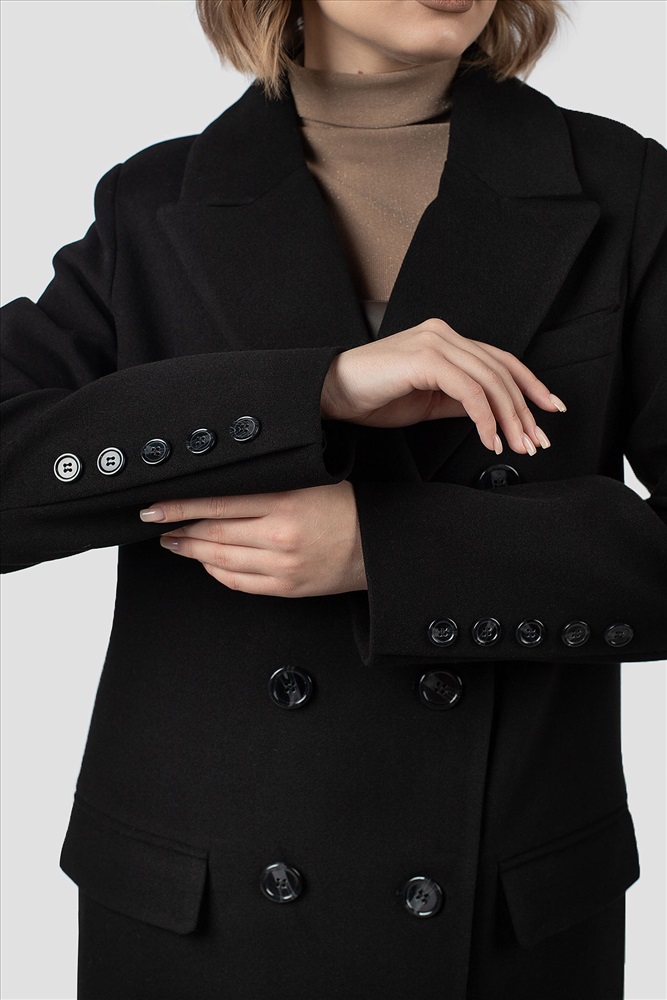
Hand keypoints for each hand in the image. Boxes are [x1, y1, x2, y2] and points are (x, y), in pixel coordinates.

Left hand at [143, 481, 366, 597]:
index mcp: (284, 502)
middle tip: (156, 523)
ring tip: (173, 542)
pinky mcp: (284, 587)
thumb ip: (266, 484)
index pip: (217, 502)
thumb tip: (218, 486)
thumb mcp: (307, 482)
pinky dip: (215, 571)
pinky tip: (204, 561)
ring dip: (190, 550)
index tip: (155, 506)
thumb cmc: (343, 508)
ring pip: (220, 558)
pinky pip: (237, 581)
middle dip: (178, 528)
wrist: (376, 545)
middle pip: (212, 532)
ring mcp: (280, 565)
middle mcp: (279, 535)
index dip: (180, 506)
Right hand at [320, 316, 565, 455]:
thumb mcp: (427, 401)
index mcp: (446, 340)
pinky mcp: (425, 359)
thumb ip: (460, 401)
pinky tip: (488, 440)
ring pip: (490, 380)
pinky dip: (484, 419)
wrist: (331, 392)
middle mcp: (444, 334)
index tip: (549, 411)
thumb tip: (492, 415)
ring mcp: (436, 343)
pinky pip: (468, 391)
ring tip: (515, 446)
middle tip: (536, 441)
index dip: (530, 386)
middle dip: (524, 410)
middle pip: (501, 371)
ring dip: (509, 418)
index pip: (500, 360)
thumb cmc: (372, 396)